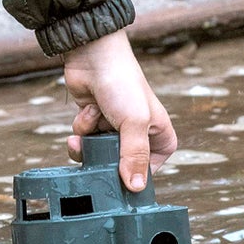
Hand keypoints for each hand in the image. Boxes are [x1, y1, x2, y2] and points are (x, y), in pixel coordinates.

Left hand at [62, 28, 176, 191]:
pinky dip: (83, 126)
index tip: (117, 179)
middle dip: (103, 157)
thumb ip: (135, 156)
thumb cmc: (122, 83)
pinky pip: (84, 140)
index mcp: (160, 137)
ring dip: (89, 141)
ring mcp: (114, 129)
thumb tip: (136, 188)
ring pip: (97, 155)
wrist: (93, 55)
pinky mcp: (94, 122)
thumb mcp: (134, 122)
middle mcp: (139, 135)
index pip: (149, 172)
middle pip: (118, 167)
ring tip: (92, 121)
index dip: (132, 177)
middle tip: (97, 149)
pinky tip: (89, 109)